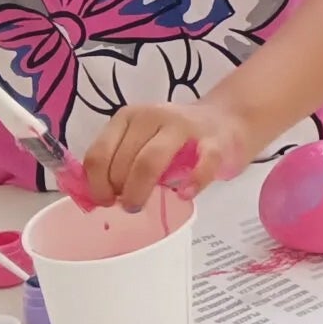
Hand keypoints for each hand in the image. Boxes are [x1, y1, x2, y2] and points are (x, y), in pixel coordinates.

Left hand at [80, 98, 248, 211]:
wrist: (225, 120)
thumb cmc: (175, 139)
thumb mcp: (141, 140)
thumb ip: (119, 160)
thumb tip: (96, 197)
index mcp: (129, 117)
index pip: (99, 153)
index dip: (96, 184)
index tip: (105, 201)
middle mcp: (153, 116)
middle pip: (123, 161)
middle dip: (119, 191)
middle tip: (127, 205)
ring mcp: (185, 126)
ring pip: (150, 161)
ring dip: (139, 191)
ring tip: (139, 207)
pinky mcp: (214, 140)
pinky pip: (200, 165)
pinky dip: (191, 183)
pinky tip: (184, 194)